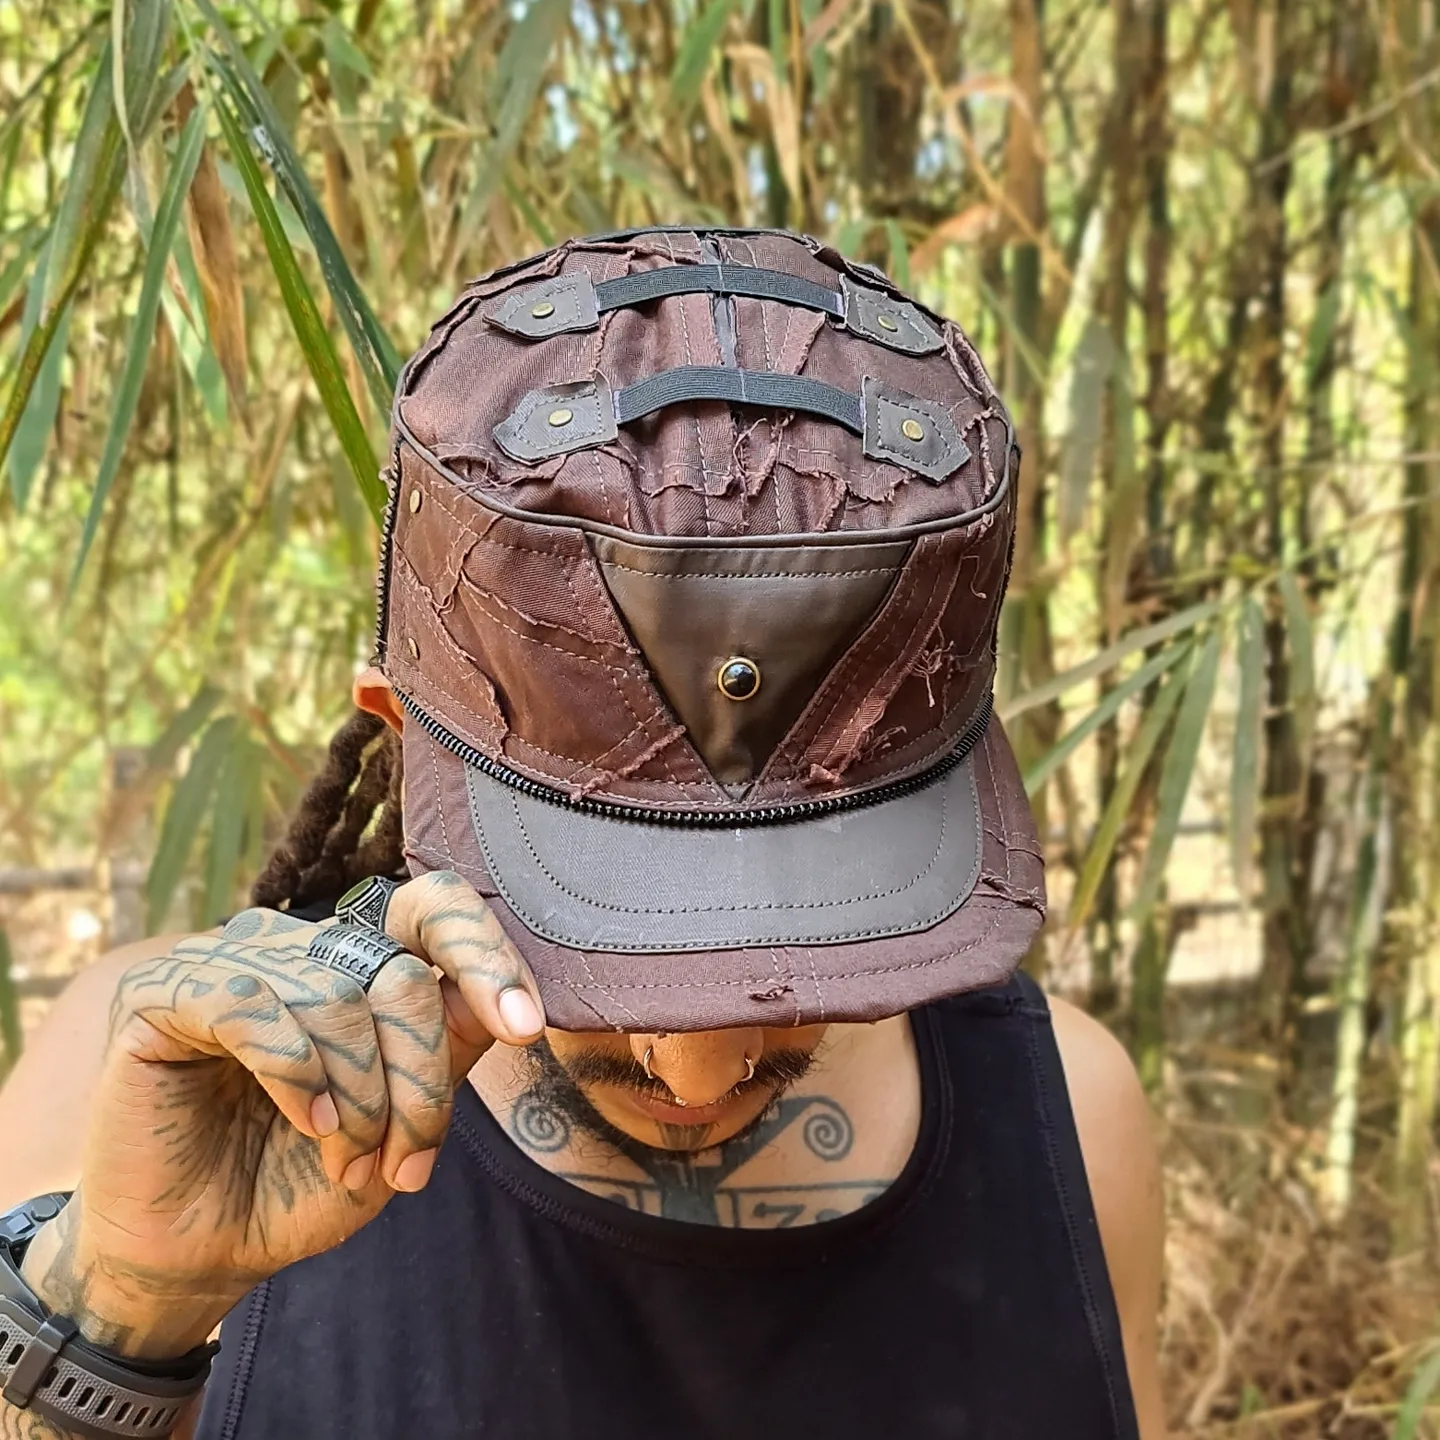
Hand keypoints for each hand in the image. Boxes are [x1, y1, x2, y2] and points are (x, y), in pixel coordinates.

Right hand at [22, 871, 543, 1358]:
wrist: (203, 1252)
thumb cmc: (303, 1181)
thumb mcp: (401, 1121)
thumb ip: (446, 1052)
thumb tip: (503, 1002)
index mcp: (358, 959)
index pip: (434, 907)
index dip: (485, 954)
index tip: (526, 1029)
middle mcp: (299, 944)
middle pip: (399, 974)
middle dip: (419, 1081)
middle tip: (406, 1163)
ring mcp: (229, 960)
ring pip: (336, 999)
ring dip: (360, 1101)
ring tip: (349, 1162)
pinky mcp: (164, 994)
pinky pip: (252, 1009)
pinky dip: (295, 1076)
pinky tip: (307, 1123)